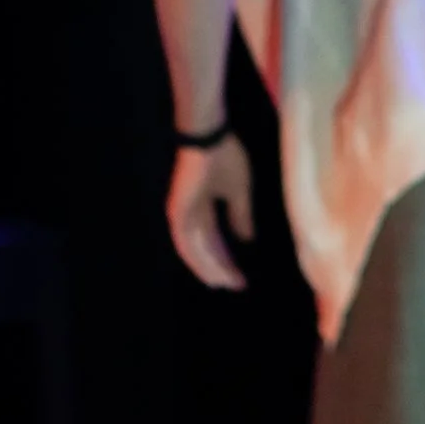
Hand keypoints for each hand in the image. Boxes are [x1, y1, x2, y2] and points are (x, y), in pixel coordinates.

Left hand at [166, 137, 254, 290]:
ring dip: (209, 268)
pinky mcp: (178, 213)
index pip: (214, 241)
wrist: (208, 138)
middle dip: (220, 268)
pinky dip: (199, 259)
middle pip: (203, 250)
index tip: (242, 275)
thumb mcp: (239, 190)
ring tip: (226, 284)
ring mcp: (181, 215)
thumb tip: (246, 239)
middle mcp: (188, 216)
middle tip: (236, 285)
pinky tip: (213, 270)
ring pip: (194, 252)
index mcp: (201, 209)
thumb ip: (240, 215)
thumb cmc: (224, 157)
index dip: (227, 258)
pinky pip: (187, 244)